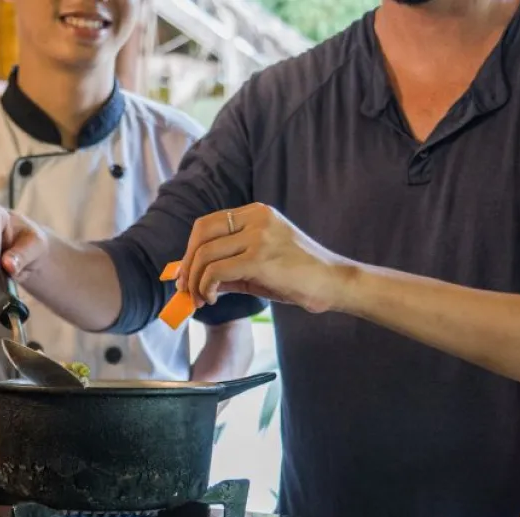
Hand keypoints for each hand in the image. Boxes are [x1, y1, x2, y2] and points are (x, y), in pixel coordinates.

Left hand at [178, 203, 350, 313]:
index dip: (191, 249)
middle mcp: (256, 218)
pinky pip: (217, 270)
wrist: (334, 283)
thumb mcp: (260, 266)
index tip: (185, 273)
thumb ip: (229, 268)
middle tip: (185, 288)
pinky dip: (207, 286)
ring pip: (206, 253)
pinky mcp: (260, 258)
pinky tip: (213, 298)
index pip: (208, 224)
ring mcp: (258, 236)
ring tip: (199, 299)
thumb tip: (195, 280)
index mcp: (256, 213)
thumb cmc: (300, 276)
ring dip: (195, 280)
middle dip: (187, 263)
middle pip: (201, 233)